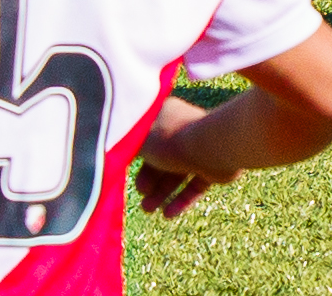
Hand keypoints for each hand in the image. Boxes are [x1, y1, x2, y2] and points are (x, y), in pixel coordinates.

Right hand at [132, 96, 230, 218]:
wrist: (211, 147)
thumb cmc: (170, 139)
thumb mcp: (139, 142)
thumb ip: (129, 148)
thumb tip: (118, 153)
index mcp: (165, 117)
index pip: (146, 137)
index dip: (136, 156)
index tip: (125, 171)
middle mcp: (182, 131)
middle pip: (161, 160)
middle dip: (149, 180)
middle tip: (141, 194)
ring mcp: (198, 149)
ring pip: (176, 175)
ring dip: (161, 193)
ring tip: (149, 210)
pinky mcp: (213, 167)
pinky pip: (193, 185)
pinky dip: (181, 199)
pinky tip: (168, 214)